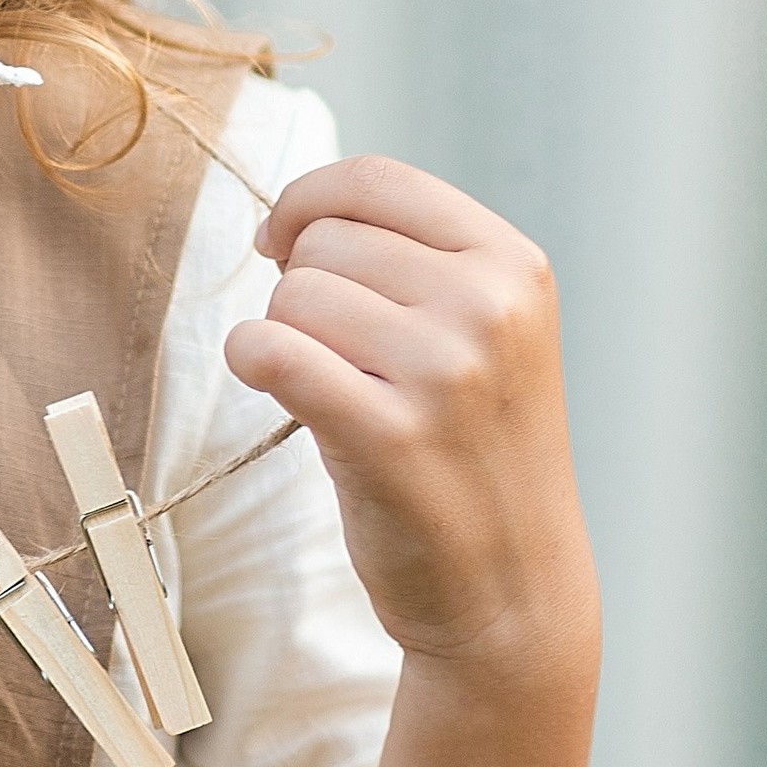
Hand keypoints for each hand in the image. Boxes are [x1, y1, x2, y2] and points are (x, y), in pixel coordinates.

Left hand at [224, 155, 594, 667]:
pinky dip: (252, 361)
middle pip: (324, 241)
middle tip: (337, 354)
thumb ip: (414, 261)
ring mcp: (444, 372)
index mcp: (514, 266)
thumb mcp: (486, 333)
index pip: (376, 179)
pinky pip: (271, 352)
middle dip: (304, 288)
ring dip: (287, 339)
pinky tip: (279, 388)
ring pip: (293, 297)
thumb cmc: (475, 450)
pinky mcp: (389, 436)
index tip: (285, 244)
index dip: (308, 201)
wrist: (514, 587)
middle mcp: (489, 308)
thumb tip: (292, 219)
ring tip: (337, 391)